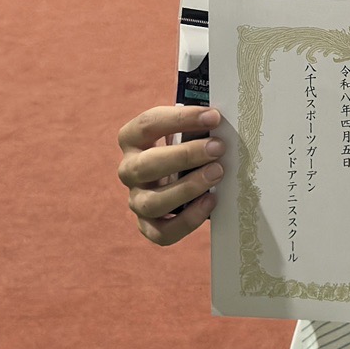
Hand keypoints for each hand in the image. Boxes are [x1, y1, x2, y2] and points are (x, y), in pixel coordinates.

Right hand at [118, 105, 224, 245]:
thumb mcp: (185, 133)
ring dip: (188, 187)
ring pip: (153, 202)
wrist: (180, 181)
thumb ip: (196, 127)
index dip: (180, 118)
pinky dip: (188, 220)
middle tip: (217, 147)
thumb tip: (220, 121)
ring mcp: (136, 201)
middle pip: (146, 165)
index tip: (213, 116)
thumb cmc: (184, 150)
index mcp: (133, 140)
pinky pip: (163, 232)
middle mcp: (129, 171)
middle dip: (185, 155)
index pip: (147, 124)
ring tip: (217, 173)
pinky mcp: (148, 226)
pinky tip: (210, 201)